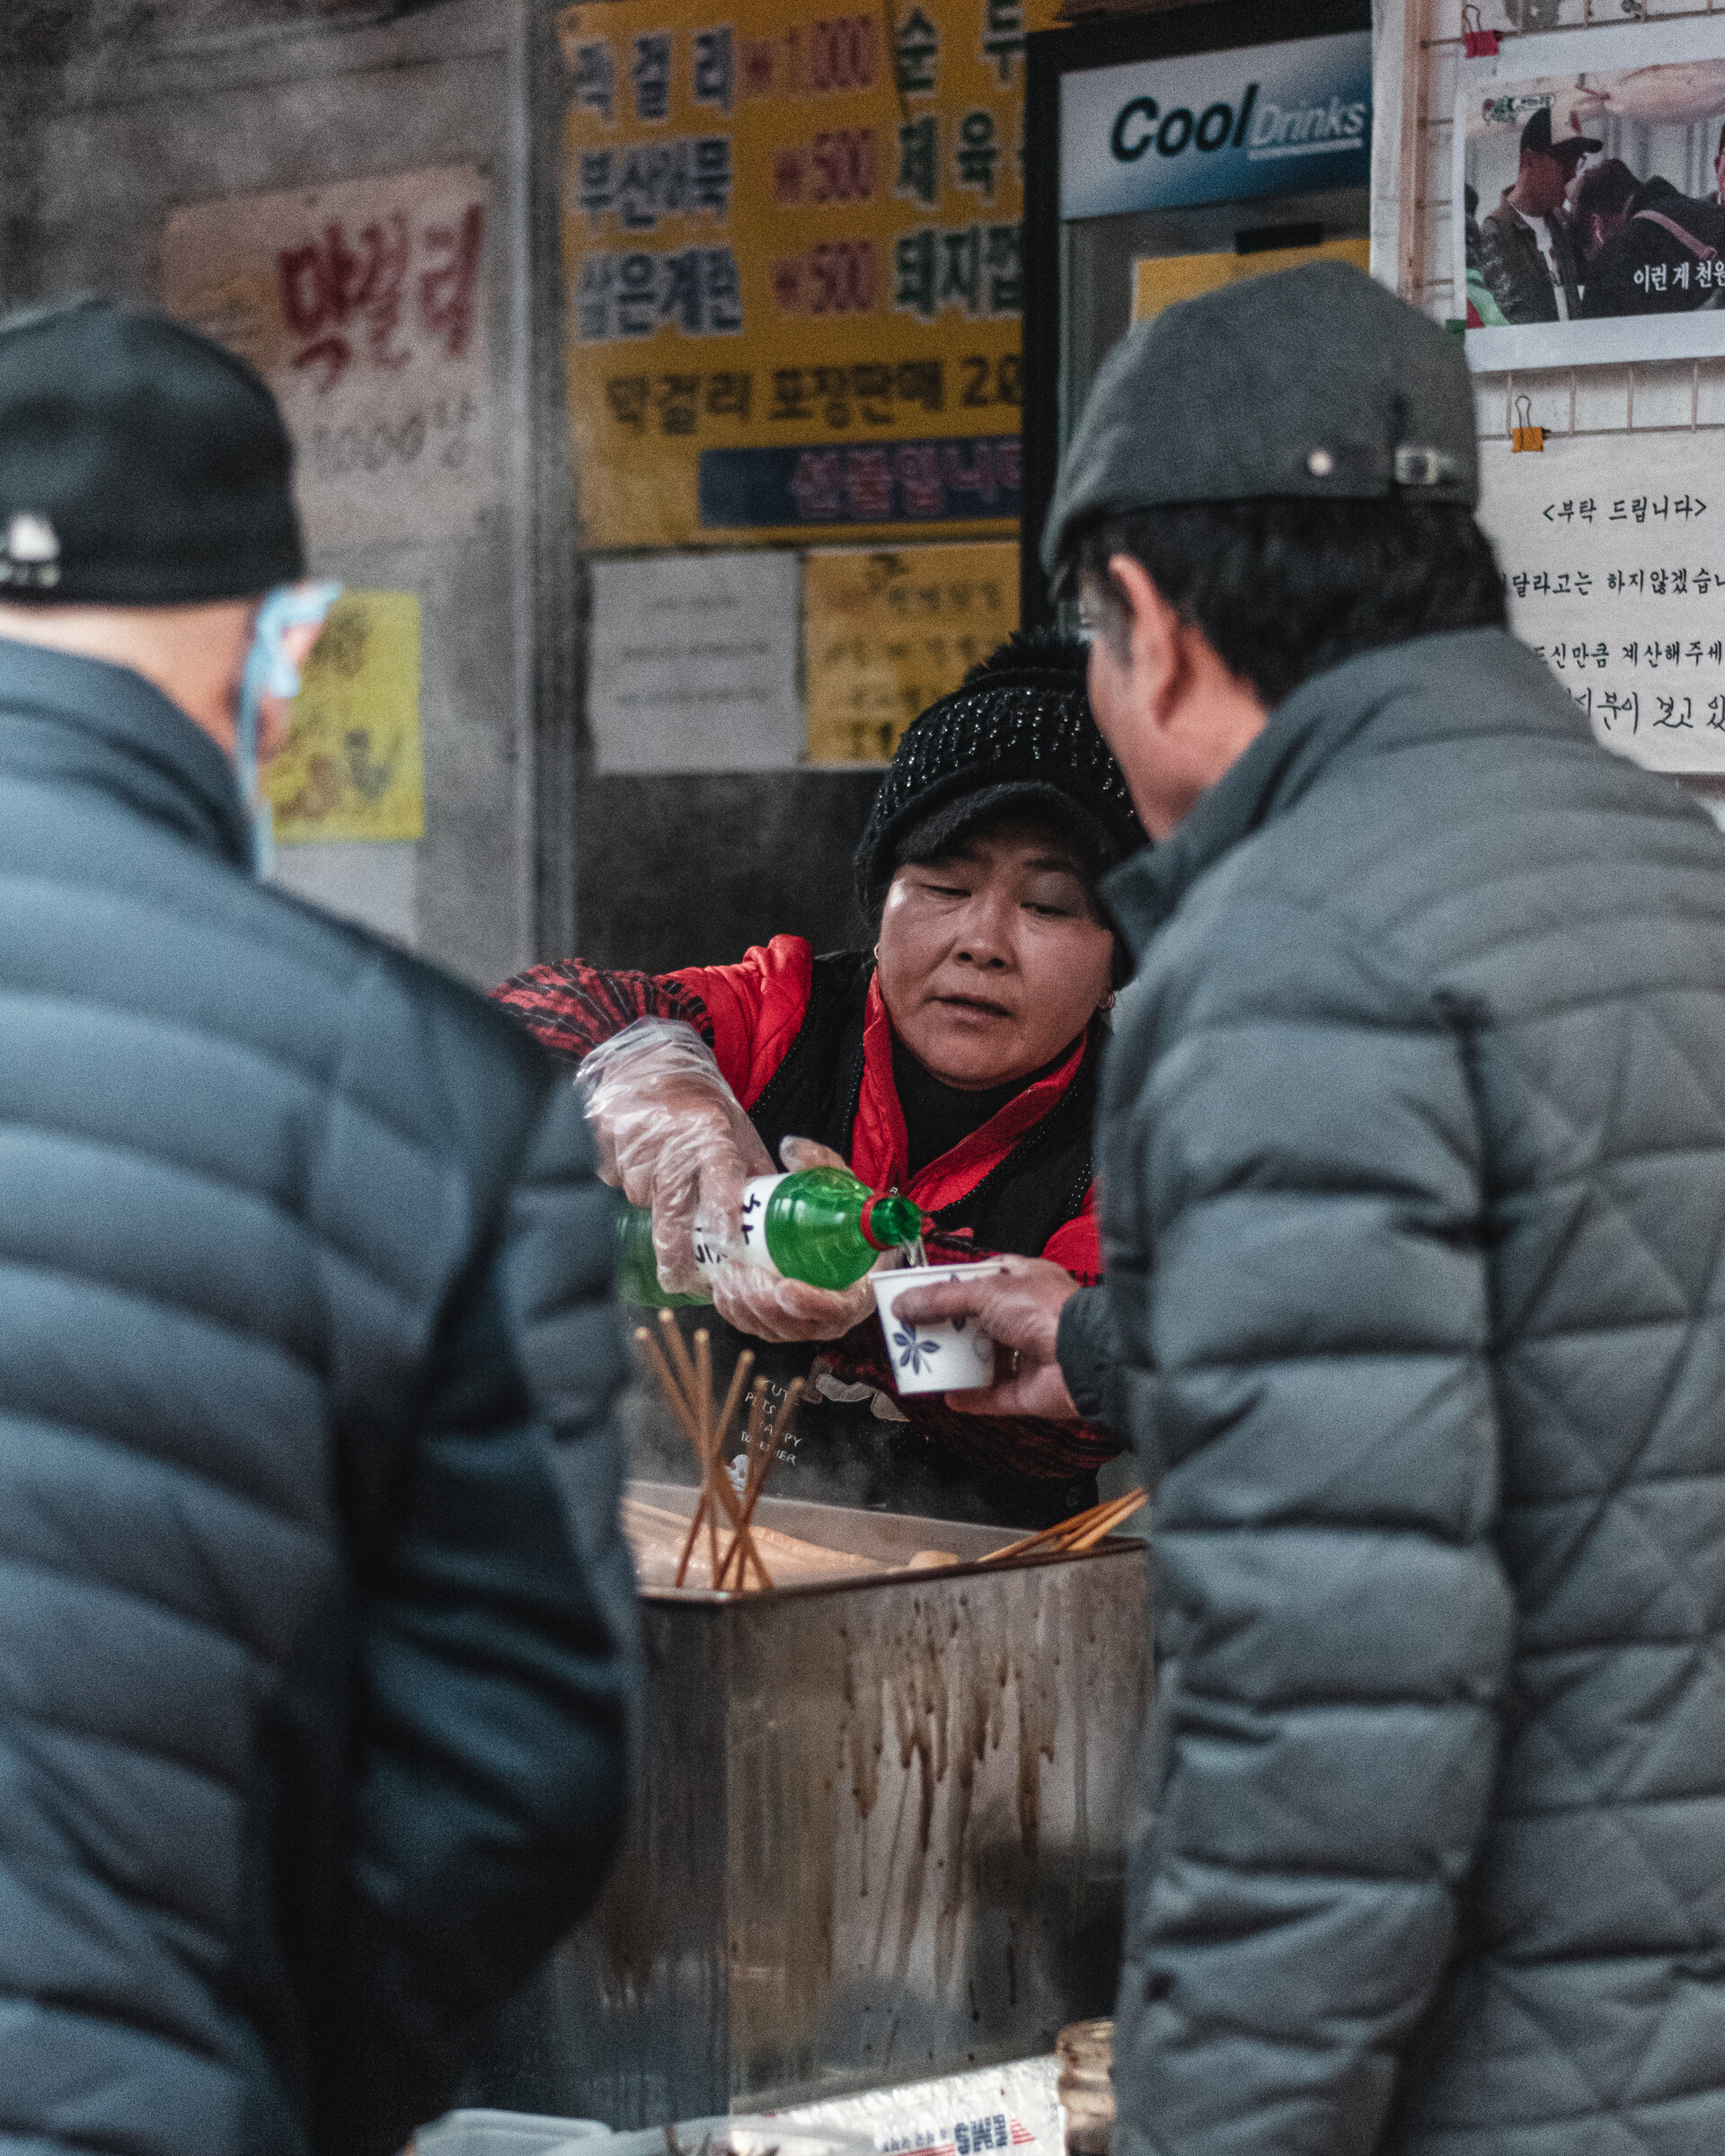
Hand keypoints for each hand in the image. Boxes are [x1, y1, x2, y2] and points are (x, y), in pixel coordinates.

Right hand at [576, 1020, 773, 1293]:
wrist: (650, 1062)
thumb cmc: (701, 1101)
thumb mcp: (738, 1129)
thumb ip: (752, 1171)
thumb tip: (773, 1219)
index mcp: (710, 1130)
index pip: (718, 1175)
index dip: (721, 1209)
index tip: (726, 1242)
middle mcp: (670, 1139)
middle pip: (671, 1206)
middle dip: (674, 1250)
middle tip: (678, 1281)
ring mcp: (634, 1143)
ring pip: (644, 1197)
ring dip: (656, 1200)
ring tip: (667, 1173)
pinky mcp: (606, 1144)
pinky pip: (618, 1181)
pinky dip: (631, 1181)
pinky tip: (642, 1159)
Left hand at [708, 1133, 873, 1341]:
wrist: (836, 1231)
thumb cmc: (844, 1212)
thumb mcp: (840, 1184)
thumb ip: (821, 1163)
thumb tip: (789, 1148)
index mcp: (857, 1290)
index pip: (838, 1310)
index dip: (810, 1304)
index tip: (784, 1286)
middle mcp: (832, 1314)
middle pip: (797, 1325)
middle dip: (762, 1303)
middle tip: (740, 1273)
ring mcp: (805, 1322)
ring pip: (772, 1328)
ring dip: (745, 1306)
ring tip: (727, 1274)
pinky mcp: (781, 1322)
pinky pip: (756, 1327)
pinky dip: (736, 1312)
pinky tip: (723, 1288)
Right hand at [890, 1254, 1081, 1420]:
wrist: (1081, 1358)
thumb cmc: (1049, 1312)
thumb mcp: (986, 1291)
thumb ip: (942, 1298)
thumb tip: (905, 1303)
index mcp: (1024, 1282)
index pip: (981, 1280)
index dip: (951, 1287)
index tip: (921, 1295)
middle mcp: (1027, 1318)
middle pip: (977, 1322)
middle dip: (947, 1328)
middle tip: (916, 1331)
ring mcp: (1028, 1355)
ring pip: (983, 1360)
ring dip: (956, 1363)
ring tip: (925, 1362)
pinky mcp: (1027, 1390)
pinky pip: (993, 1396)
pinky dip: (970, 1397)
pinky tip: (948, 1394)